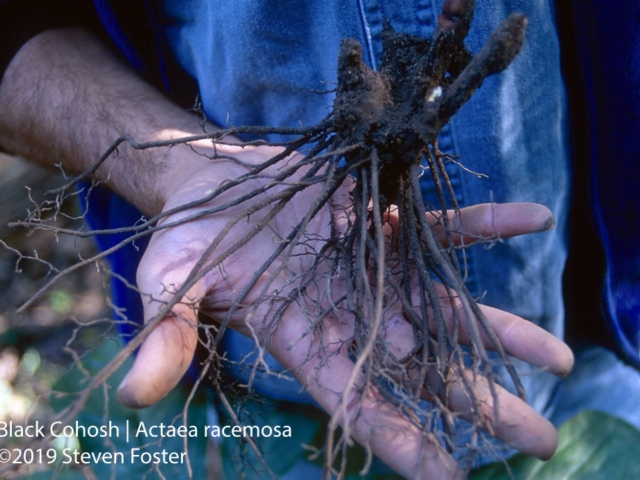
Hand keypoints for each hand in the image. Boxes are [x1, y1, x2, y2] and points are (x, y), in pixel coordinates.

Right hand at [116, 140, 572, 478]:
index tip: (454, 479)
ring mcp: (373, 266)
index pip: (356, 400)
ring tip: (561, 357)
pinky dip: (485, 223)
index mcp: (301, 338)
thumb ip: (167, 332)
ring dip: (501, 330)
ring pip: (445, 305)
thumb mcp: (168, 282)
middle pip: (421, 367)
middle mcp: (348, 311)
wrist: (213, 185)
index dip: (400, 439)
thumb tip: (136, 392)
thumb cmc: (189, 239)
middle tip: (539, 437)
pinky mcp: (382, 220)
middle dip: (477, 402)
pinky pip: (441, 226)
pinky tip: (533, 218)